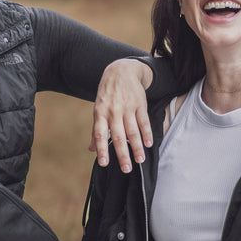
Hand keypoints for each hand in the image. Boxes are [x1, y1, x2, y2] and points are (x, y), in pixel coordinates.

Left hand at [89, 58, 152, 172]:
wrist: (120, 71)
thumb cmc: (107, 95)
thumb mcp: (98, 109)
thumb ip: (96, 130)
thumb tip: (91, 150)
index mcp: (100, 114)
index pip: (99, 134)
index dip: (101, 149)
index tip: (103, 164)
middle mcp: (113, 112)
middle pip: (117, 136)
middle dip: (122, 154)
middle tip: (126, 169)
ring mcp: (127, 107)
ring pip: (132, 131)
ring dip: (137, 147)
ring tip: (140, 160)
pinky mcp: (139, 104)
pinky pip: (143, 121)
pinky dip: (147, 133)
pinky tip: (149, 144)